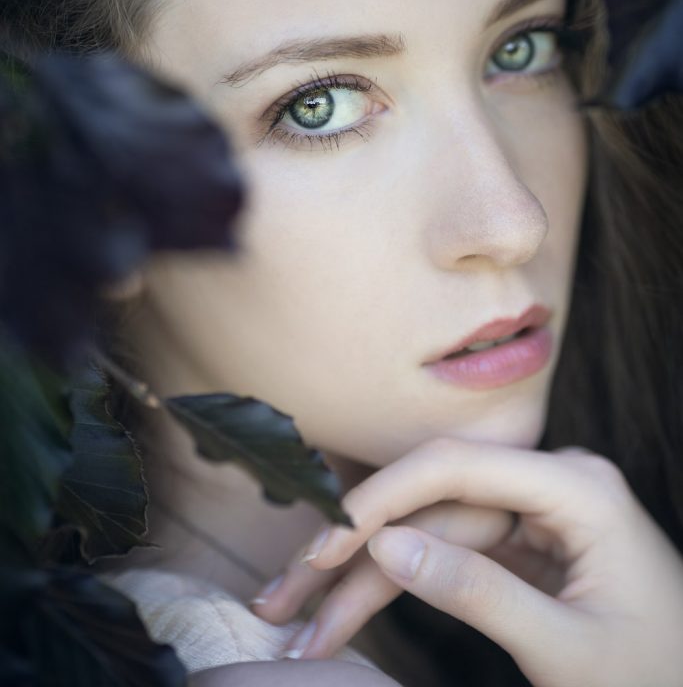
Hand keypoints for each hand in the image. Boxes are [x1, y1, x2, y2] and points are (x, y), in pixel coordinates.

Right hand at [251, 438, 682, 686]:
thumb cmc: (658, 677)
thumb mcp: (568, 650)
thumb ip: (477, 593)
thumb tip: (387, 544)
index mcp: (577, 488)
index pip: (457, 467)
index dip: (381, 500)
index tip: (323, 544)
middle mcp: (549, 484)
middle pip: (429, 504)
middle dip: (356, 552)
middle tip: (287, 594)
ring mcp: (532, 513)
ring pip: (426, 533)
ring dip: (363, 580)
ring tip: (302, 625)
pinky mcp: (520, 544)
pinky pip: (445, 556)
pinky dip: (397, 588)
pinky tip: (345, 612)